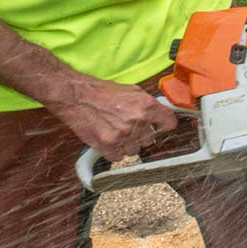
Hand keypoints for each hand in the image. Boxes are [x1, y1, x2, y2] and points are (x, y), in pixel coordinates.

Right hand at [47, 73, 177, 161]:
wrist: (76, 96)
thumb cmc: (101, 92)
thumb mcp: (131, 90)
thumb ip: (147, 103)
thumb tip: (159, 113)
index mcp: (146, 106)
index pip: (169, 123)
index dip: (164, 124)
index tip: (160, 126)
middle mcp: (138, 121)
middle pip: (150, 140)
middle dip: (141, 135)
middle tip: (128, 126)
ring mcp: (123, 136)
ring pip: (134, 151)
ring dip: (127, 144)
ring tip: (115, 131)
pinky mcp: (108, 146)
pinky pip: (118, 157)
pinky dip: (113, 151)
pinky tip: (107, 139)